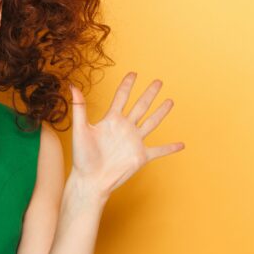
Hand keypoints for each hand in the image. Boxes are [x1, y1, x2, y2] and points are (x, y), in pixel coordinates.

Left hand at [69, 72, 184, 196]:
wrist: (90, 180)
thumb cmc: (82, 157)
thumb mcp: (80, 130)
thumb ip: (79, 108)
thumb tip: (72, 86)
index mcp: (111, 120)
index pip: (121, 97)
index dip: (127, 85)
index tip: (133, 73)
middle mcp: (125, 128)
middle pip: (141, 106)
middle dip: (149, 94)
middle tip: (158, 82)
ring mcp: (134, 141)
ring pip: (152, 123)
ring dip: (161, 112)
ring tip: (170, 101)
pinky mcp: (141, 156)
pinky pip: (159, 150)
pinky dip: (170, 148)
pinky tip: (181, 145)